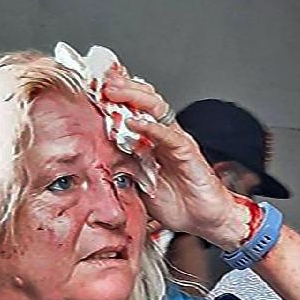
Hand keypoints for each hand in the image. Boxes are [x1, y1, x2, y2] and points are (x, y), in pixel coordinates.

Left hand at [102, 71, 241, 243]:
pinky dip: (151, 128)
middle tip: (103, 79)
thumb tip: (94, 155)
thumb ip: (121, 165)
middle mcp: (165, 136)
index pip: (135, 108)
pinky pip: (168, 135)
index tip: (96, 81)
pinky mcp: (188, 154)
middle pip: (145, 100)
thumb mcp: (137, 183)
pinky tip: (135, 123)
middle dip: (123, 87)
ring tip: (114, 90)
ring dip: (134, 97)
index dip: (118, 93)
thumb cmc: (176, 204)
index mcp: (152, 141)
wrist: (205, 221)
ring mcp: (177, 142)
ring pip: (157, 109)